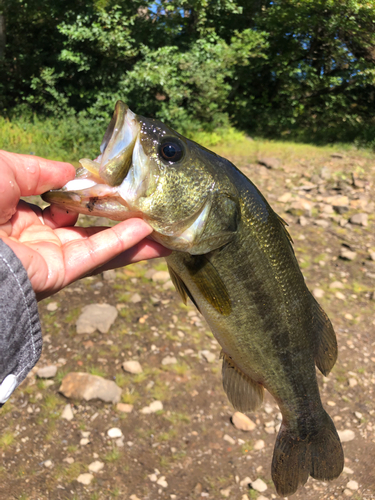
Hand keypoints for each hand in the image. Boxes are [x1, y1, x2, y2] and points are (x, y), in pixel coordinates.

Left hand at [0, 150, 169, 299]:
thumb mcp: (6, 168)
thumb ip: (41, 170)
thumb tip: (72, 171)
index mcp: (20, 214)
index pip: (63, 206)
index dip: (88, 195)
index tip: (114, 185)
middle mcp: (37, 238)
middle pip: (87, 230)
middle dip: (119, 221)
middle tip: (150, 212)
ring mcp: (48, 258)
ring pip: (99, 247)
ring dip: (132, 238)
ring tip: (165, 230)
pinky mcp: (57, 274)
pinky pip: (95, 256)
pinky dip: (121, 244)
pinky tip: (147, 233)